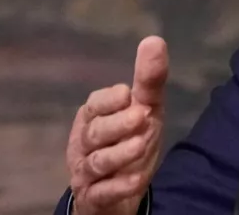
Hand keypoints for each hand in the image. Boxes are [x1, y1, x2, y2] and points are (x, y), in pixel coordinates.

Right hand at [67, 37, 168, 214]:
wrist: (117, 192)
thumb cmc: (129, 141)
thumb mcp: (145, 110)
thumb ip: (149, 81)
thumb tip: (154, 40)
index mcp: (92, 118)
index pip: (94, 105)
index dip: (109, 100)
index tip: (128, 94)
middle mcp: (84, 144)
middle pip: (94, 132)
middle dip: (117, 124)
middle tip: (142, 116)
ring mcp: (86, 172)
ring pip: (97, 162)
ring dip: (120, 153)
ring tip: (142, 144)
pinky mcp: (95, 198)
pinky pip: (102, 193)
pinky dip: (118, 186)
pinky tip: (136, 181)